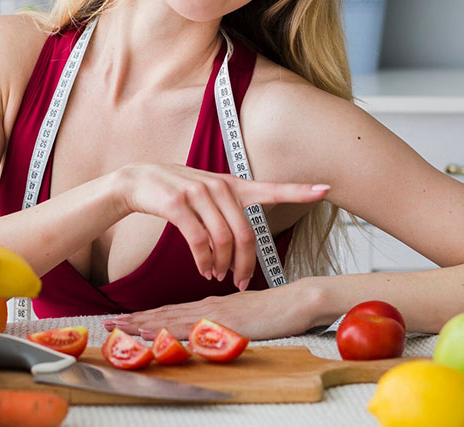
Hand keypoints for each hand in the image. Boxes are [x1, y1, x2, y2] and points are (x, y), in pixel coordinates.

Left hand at [102, 281, 324, 340]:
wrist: (301, 299)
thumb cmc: (279, 309)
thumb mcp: (247, 314)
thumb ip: (228, 319)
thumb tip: (213, 329)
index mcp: (212, 305)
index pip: (173, 310)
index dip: (147, 315)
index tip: (124, 319)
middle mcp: (208, 307)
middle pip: (164, 312)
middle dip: (135, 319)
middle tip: (108, 323)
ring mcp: (214, 314)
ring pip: (170, 318)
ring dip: (141, 323)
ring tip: (117, 327)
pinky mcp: (222, 322)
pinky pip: (188, 327)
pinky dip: (165, 329)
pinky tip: (149, 331)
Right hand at [108, 163, 329, 289]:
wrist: (137, 180)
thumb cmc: (177, 191)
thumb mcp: (207, 194)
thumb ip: (229, 212)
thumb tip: (241, 247)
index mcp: (233, 185)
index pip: (272, 187)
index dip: (300, 190)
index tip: (326, 188)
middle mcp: (220, 186)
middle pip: (246, 233)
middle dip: (246, 263)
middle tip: (242, 282)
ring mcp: (199, 194)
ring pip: (224, 240)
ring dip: (223, 265)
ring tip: (217, 276)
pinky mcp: (178, 205)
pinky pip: (199, 241)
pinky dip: (203, 261)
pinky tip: (204, 269)